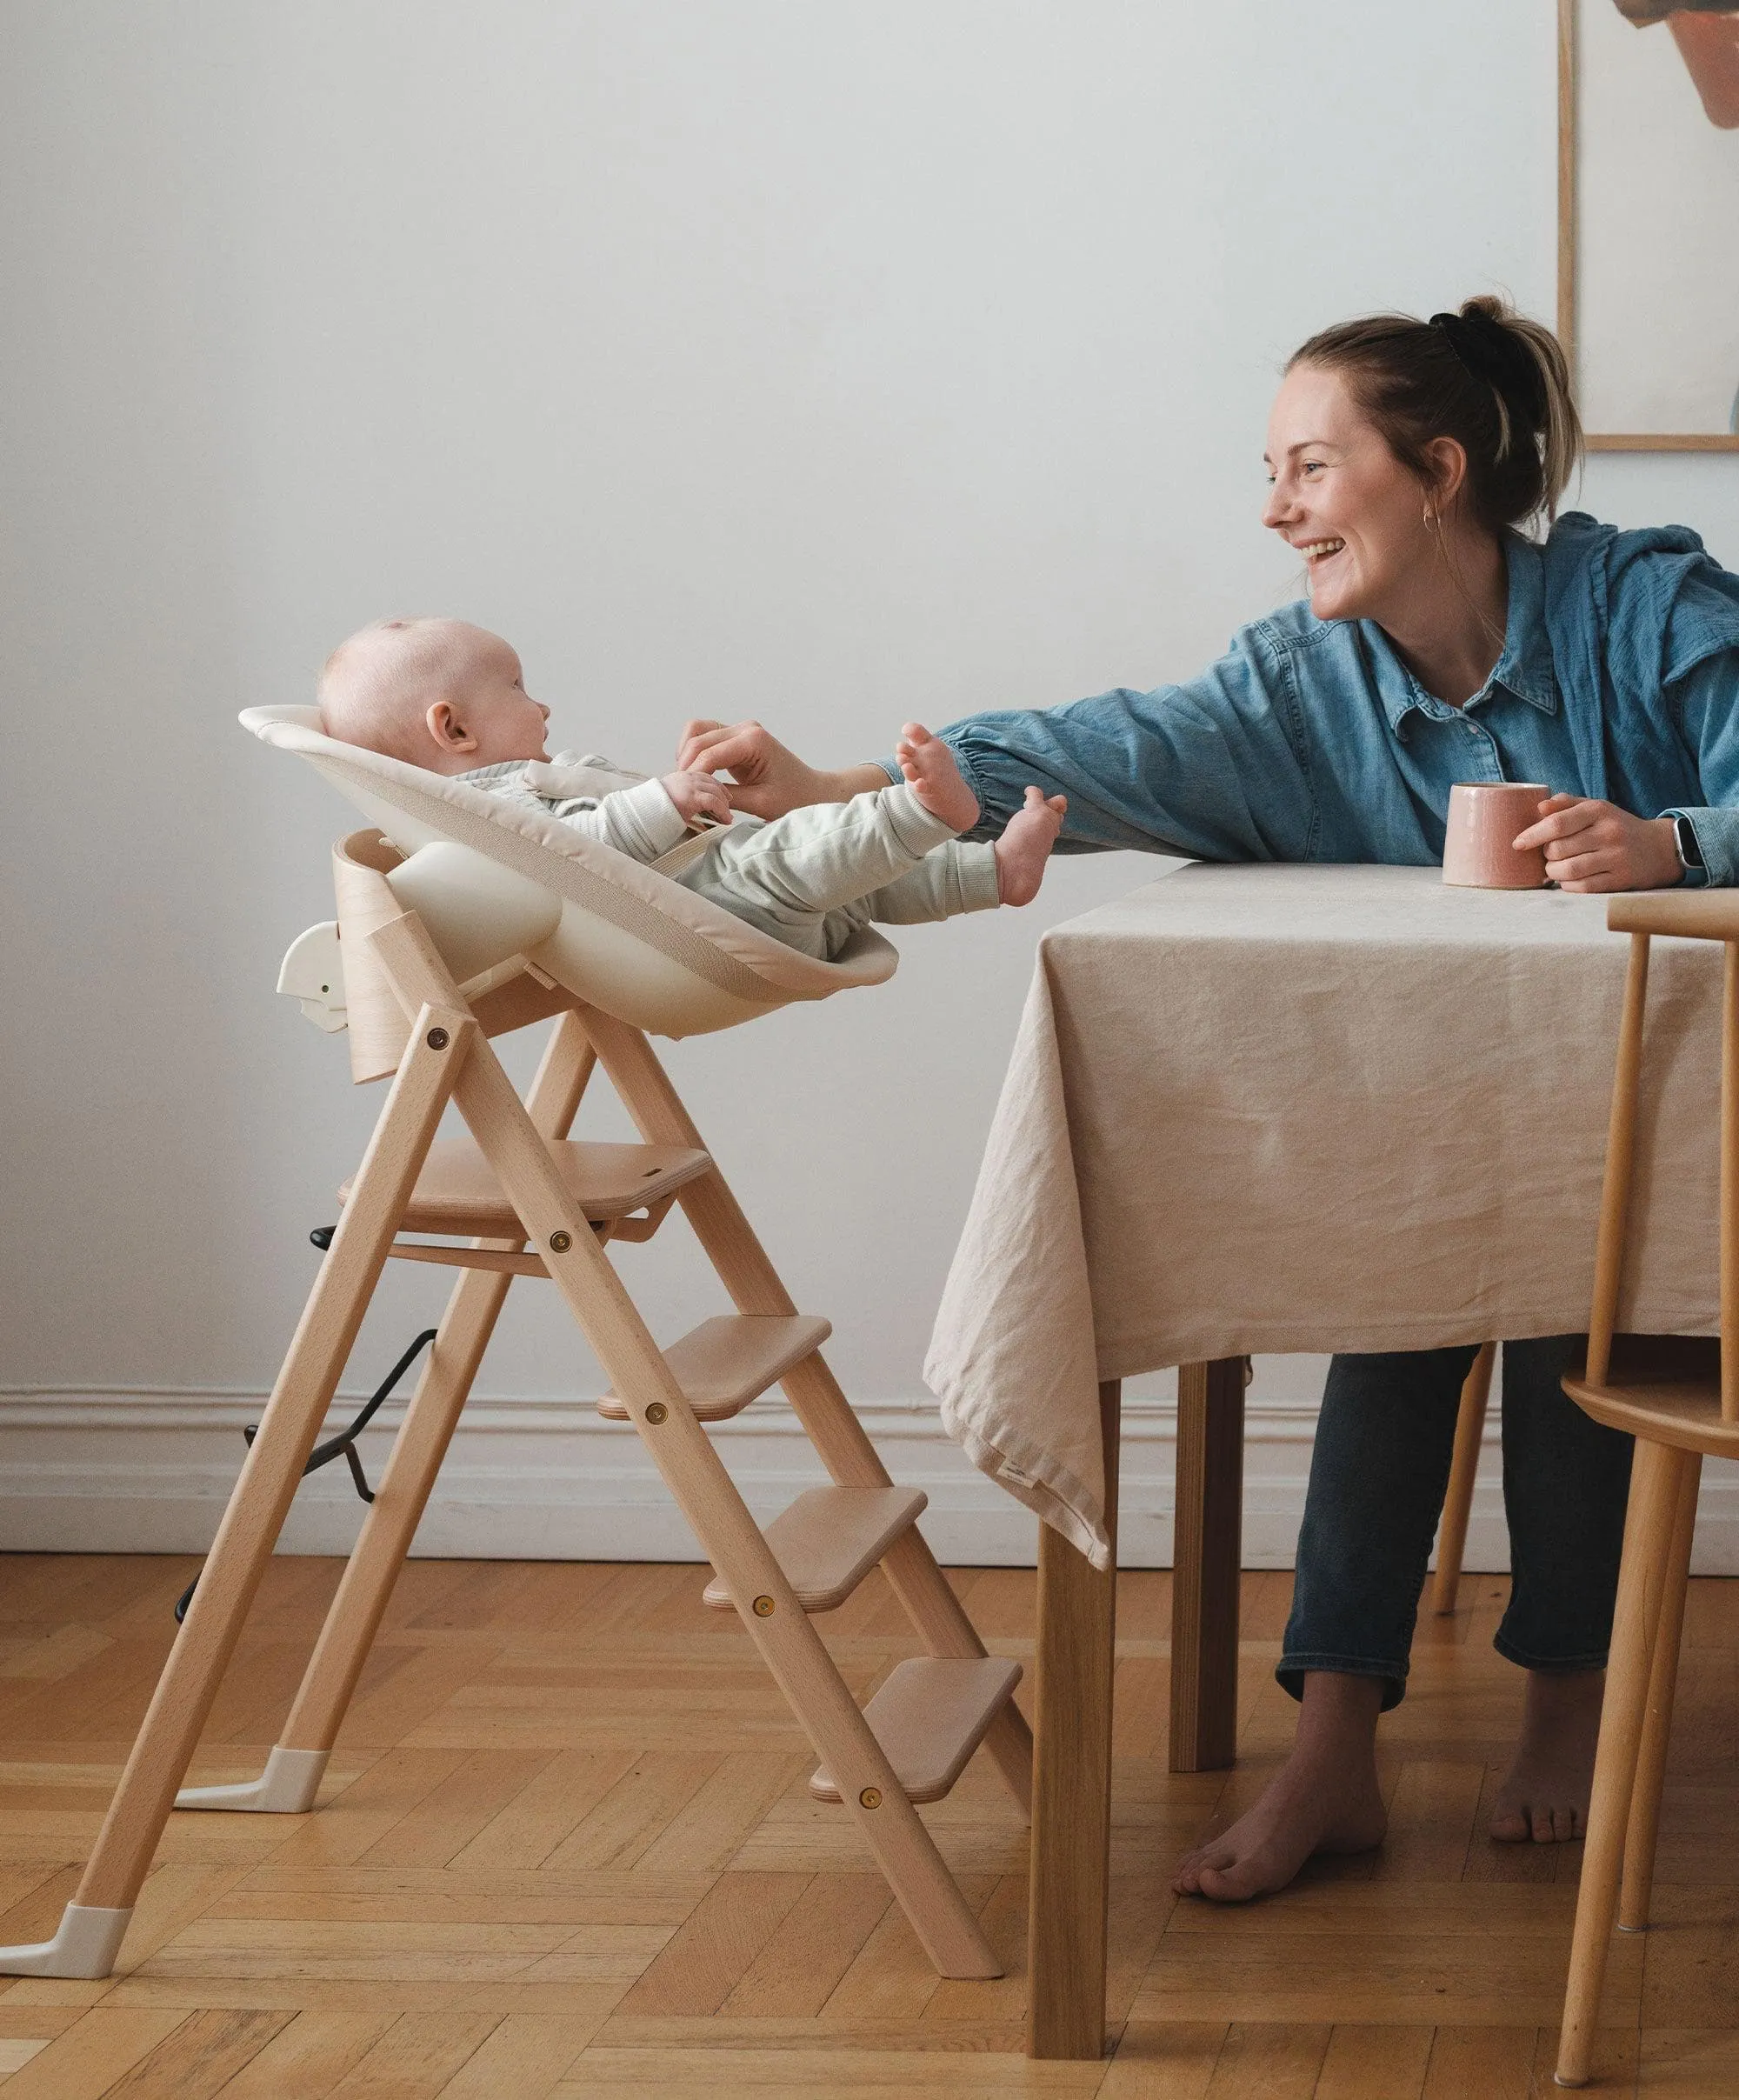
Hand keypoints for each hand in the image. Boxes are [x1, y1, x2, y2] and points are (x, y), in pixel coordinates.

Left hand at [659, 768, 732, 827]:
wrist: (648, 804)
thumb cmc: (662, 814)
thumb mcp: (683, 821)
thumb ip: (700, 822)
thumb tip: (714, 827)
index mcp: (690, 796)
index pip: (714, 802)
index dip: (724, 812)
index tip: (728, 820)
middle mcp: (690, 783)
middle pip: (715, 790)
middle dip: (724, 803)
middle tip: (727, 814)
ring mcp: (687, 776)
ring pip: (711, 780)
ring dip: (721, 791)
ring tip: (727, 800)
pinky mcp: (684, 774)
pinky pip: (703, 775)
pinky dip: (712, 782)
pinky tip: (716, 788)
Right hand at [674, 718, 884, 817]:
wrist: (813, 791)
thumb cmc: (794, 798)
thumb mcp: (760, 803)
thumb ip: (726, 797)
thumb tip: (697, 797)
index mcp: (753, 741)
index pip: (708, 754)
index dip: (692, 775)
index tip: (684, 797)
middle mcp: (745, 729)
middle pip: (697, 737)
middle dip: (686, 764)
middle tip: (682, 791)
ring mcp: (740, 730)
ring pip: (697, 732)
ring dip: (687, 755)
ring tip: (689, 782)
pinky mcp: (737, 738)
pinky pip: (705, 738)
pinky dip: (695, 754)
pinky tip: (697, 776)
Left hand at [1511, 794, 1681, 892]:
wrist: (1658, 848)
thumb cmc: (1614, 826)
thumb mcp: (1594, 808)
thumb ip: (1565, 804)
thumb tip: (1539, 808)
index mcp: (1599, 810)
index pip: (1557, 824)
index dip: (1532, 835)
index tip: (1517, 844)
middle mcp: (1609, 833)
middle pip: (1558, 850)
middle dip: (1545, 855)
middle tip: (1549, 855)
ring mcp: (1617, 858)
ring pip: (1567, 871)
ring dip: (1553, 873)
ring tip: (1555, 868)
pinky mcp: (1621, 880)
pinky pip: (1582, 888)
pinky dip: (1568, 886)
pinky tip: (1569, 880)